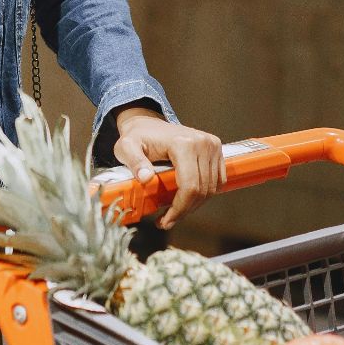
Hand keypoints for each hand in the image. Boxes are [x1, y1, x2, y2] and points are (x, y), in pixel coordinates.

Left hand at [111, 108, 224, 229]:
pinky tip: (187, 200)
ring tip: (175, 212)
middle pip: (202, 190)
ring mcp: (212, 146)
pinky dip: (204, 194)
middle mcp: (202, 143)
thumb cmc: (137, 137)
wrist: (148, 123)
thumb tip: (145, 179)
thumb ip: (134, 162)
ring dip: (194, 205)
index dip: (179, 208)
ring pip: (211, 188)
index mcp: (182, 143)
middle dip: (185, 210)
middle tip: (167, 221)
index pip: (189, 186)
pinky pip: (217, 181)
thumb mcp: (126, 148)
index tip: (165, 221)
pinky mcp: (216, 150)